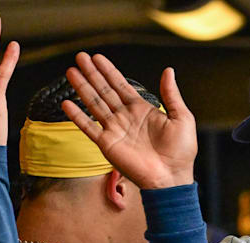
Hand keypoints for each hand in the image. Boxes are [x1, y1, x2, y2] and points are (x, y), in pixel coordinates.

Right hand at [62, 52, 196, 189]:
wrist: (172, 178)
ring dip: (82, 88)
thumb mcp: (182, 117)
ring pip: (94, 104)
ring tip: (71, 72)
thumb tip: (168, 70)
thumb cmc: (181, 152)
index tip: (97, 58)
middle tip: (80, 57)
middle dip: (92, 74)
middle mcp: (125, 118)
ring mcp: (114, 130)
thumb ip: (171, 94)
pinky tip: (67, 104)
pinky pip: (89, 128)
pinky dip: (77, 116)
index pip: (121, 85)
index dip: (108, 71)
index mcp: (141, 110)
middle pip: (104, 91)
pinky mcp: (107, 145)